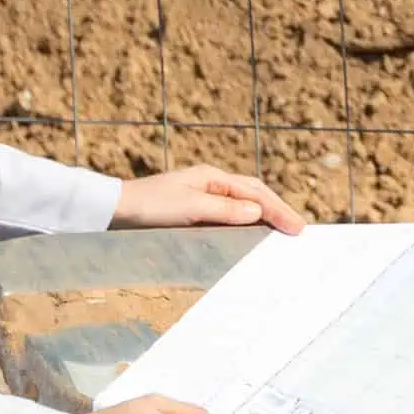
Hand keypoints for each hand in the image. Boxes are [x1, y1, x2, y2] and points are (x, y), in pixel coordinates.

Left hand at [110, 165, 307, 233]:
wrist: (114, 211)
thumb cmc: (150, 206)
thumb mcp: (189, 208)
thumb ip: (224, 211)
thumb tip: (258, 212)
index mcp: (213, 178)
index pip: (255, 194)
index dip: (279, 210)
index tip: (298, 228)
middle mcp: (211, 185)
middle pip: (254, 195)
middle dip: (278, 210)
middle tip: (298, 230)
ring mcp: (203, 198)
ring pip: (243, 205)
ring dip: (264, 217)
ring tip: (282, 232)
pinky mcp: (193, 212)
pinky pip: (229, 216)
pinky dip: (246, 223)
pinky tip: (251, 235)